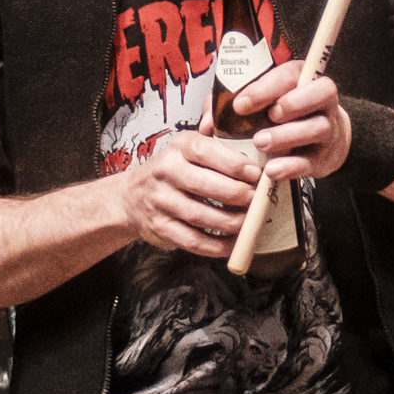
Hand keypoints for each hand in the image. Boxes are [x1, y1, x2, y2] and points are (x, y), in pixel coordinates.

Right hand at [114, 130, 260, 256]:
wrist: (131, 196)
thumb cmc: (176, 170)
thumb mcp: (192, 149)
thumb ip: (222, 148)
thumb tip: (262, 158)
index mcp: (180, 147)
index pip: (209, 152)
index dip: (238, 165)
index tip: (258, 174)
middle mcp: (166, 171)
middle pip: (208, 186)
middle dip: (239, 195)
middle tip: (257, 199)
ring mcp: (161, 201)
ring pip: (202, 216)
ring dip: (232, 222)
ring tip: (250, 221)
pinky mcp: (160, 228)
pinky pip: (194, 241)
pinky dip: (218, 246)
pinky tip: (234, 243)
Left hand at [230, 59, 353, 182]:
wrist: (319, 141)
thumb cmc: (280, 117)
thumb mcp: (258, 103)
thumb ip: (228, 106)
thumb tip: (206, 124)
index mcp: (301, 80)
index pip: (291, 74)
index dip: (267, 88)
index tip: (241, 104)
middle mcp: (321, 101)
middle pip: (321, 92)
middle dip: (292, 104)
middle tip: (268, 117)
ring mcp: (328, 129)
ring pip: (318, 127)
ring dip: (287, 136)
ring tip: (262, 144)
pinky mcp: (324, 157)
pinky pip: (311, 161)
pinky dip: (290, 167)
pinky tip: (271, 170)